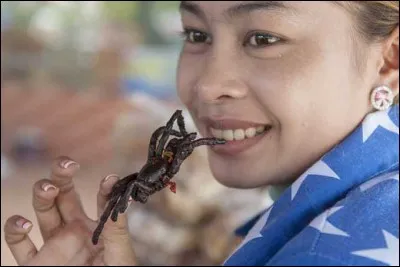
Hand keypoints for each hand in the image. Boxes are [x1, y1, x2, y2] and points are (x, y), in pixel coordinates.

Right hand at [4, 156, 136, 265]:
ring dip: (41, 193)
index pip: (99, 200)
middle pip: (64, 196)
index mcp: (97, 228)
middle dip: (62, 176)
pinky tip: (24, 223)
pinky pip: (18, 243)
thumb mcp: (120, 256)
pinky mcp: (33, 263)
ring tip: (48, 189)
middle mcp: (72, 231)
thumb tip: (121, 197)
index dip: (104, 187)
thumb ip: (117, 228)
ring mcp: (52, 245)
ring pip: (41, 210)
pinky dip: (15, 228)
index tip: (111, 178)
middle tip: (67, 164)